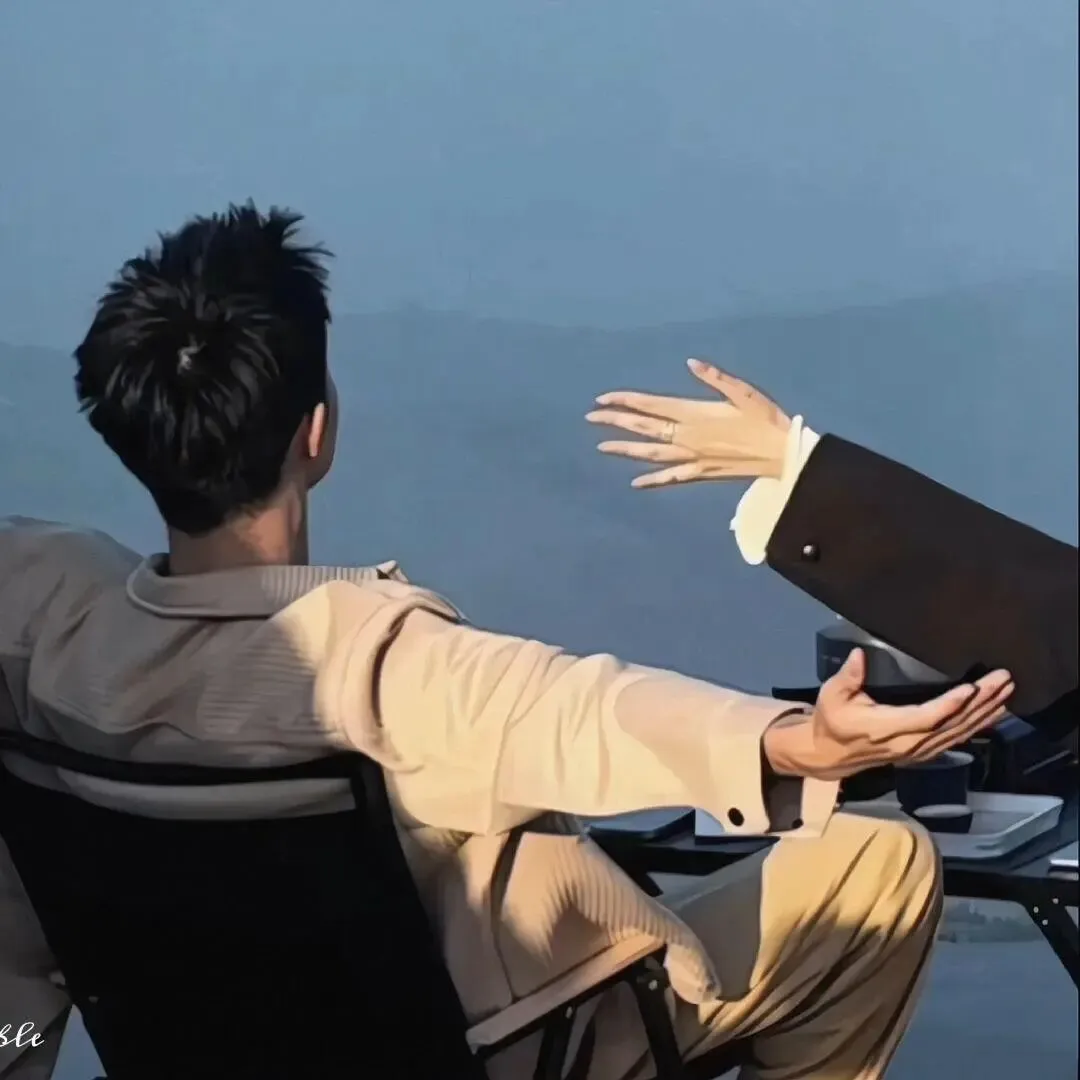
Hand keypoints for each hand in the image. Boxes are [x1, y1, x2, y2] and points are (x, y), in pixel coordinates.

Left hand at [585, 359, 791, 487]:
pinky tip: (636, 483)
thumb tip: (691, 362)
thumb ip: (715, 377)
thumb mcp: (744, 392)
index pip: (650, 405)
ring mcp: (692, 457)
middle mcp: (687, 436)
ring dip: (625, 450)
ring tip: (602, 447)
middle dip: (615, 422)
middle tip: (590, 417)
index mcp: (695, 413)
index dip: (625, 401)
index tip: (602, 399)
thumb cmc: (766, 420)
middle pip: (643, 428)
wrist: (782, 456)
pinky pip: (671, 478)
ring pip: (650, 454)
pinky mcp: (701, 473)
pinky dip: (652, 480)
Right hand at [763, 648, 1014, 781]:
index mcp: (885, 728)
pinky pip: (957, 739)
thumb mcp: (832, 695)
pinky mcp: (925, 753)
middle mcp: (908, 743)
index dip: (949, 705)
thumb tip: (859, 655)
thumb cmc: (833, 720)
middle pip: (951, 724)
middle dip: (980, 703)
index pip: (924, 718)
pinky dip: (978, 726)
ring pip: (959, 733)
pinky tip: (994, 713)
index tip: (971, 688)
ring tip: (1006, 692)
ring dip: (985, 713)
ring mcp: (919, 751)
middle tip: (1001, 680)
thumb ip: (848, 677)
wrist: (831, 754)